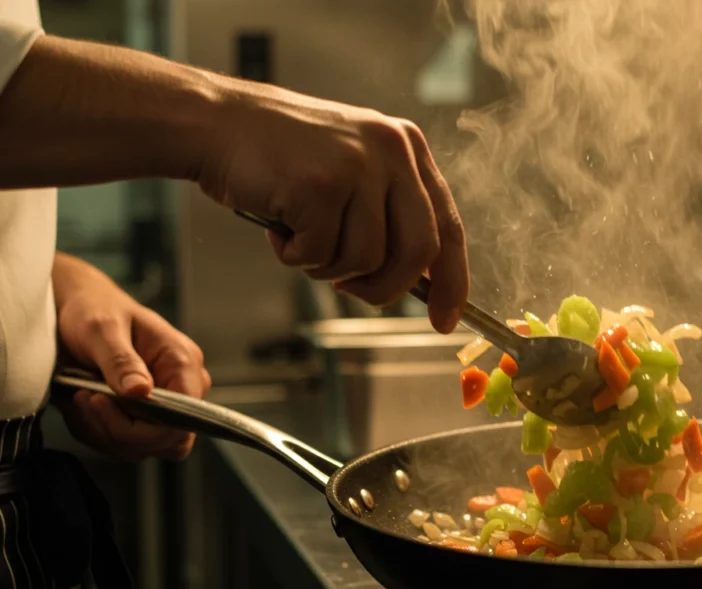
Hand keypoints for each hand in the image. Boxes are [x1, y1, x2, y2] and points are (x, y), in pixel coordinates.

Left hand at [53, 255, 210, 460]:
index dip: (145, 424)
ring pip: (142, 448)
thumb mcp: (102, 329)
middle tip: (86, 398)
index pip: (185, 416)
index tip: (101, 402)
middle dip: (119, 430)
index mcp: (183, 363)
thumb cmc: (95, 310)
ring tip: (81, 396)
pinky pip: (124, 446)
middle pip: (166, 440)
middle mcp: (181, 390)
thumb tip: (141, 392)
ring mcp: (163, 408)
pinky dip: (96, 433)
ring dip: (102, 431)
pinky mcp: (142, 420)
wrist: (76, 311)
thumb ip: (121, 360)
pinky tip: (84, 405)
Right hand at [197, 82, 468, 332]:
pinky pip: (321, 255)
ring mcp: (356, 166)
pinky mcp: (320, 185)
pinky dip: (295, 256)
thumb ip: (392, 213)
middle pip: (419, 251)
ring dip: (328, 267)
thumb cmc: (283, 158)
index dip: (452, 281)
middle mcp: (391, 151)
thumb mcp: (354, 169)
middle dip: (387, 287)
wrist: (218, 123)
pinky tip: (278, 226)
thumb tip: (424, 281)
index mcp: (407, 148)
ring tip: (300, 237)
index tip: (446, 319)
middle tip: (352, 291)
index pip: (449, 226)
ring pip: (367, 260)